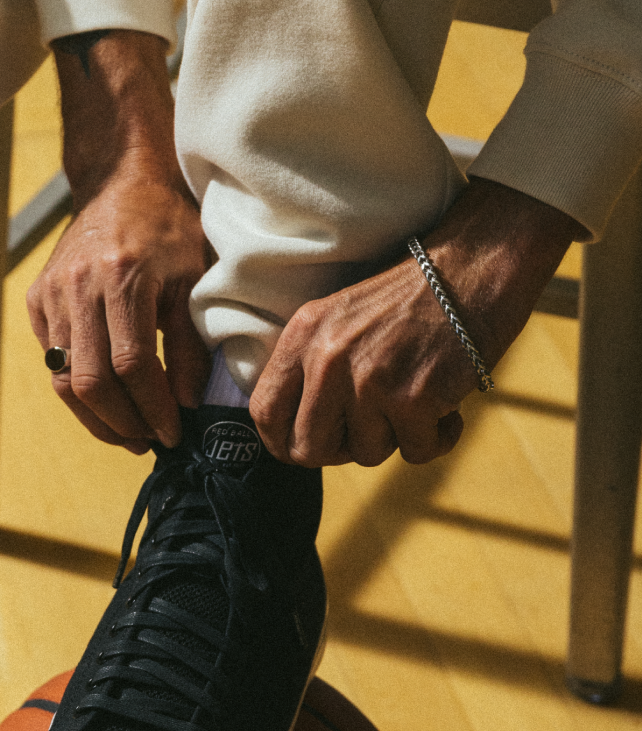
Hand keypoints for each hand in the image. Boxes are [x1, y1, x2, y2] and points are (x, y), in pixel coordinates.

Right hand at [28, 31, 211, 452]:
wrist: (119, 181)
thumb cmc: (168, 229)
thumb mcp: (194, 278)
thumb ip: (191, 344)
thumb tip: (184, 405)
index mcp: (123, 277)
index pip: (132, 365)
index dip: (151, 409)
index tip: (171, 433)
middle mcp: (80, 286)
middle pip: (90, 381)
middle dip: (121, 423)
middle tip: (148, 443)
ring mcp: (52, 294)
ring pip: (62, 380)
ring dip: (96, 418)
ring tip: (127, 434)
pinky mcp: (37, 300)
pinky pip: (52, 360)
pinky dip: (78, 390)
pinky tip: (107, 400)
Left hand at [250, 178, 585, 466]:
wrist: (476, 265)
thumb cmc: (409, 301)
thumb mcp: (338, 320)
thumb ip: (308, 369)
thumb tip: (292, 439)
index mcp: (303, 336)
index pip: (264, 413)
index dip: (283, 442)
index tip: (306, 445)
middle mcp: (329, 359)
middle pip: (310, 450)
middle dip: (341, 451)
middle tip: (370, 429)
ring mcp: (371, 380)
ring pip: (366, 454)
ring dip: (395, 437)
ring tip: (414, 397)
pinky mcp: (415, 397)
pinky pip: (416, 452)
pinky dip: (436, 437)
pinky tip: (445, 407)